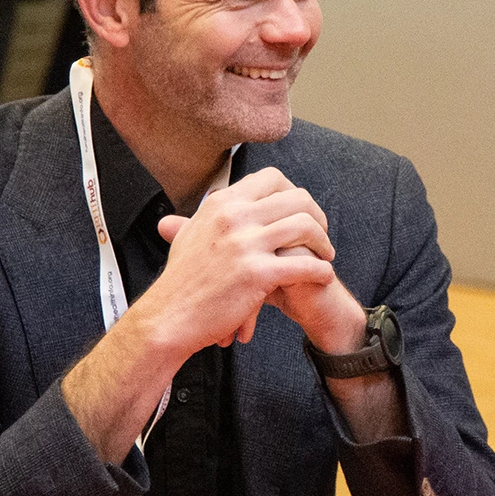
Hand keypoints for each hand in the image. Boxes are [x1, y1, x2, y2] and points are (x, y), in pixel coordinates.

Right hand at [139, 166, 337, 352]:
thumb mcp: (190, 233)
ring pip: (306, 226)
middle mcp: (234, 216)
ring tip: (325, 256)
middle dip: (316, 216)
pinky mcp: (256, 274)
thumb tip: (218, 197)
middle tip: (320, 234)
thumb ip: (209, 213)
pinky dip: (321, 271)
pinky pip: (305, 265)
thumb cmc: (181, 280)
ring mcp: (245, 244)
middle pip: (297, 198)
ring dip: (323, 241)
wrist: (169, 316)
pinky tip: (323, 277)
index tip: (300, 212)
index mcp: (222, 203)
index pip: (272, 178)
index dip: (293, 193)